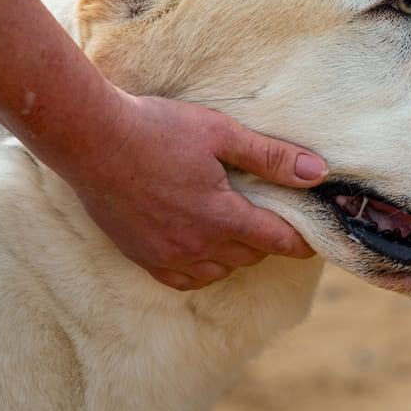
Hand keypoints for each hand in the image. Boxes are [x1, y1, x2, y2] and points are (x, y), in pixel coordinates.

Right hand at [63, 92, 326, 290]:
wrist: (92, 139)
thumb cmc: (158, 129)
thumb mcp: (222, 133)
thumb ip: (272, 157)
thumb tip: (317, 172)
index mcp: (221, 216)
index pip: (277, 240)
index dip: (301, 240)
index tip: (314, 237)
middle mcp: (196, 245)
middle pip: (250, 256)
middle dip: (267, 239)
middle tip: (270, 216)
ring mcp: (166, 255)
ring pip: (219, 270)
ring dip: (236, 254)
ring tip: (237, 227)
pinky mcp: (141, 257)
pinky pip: (184, 280)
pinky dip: (202, 269)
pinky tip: (203, 248)